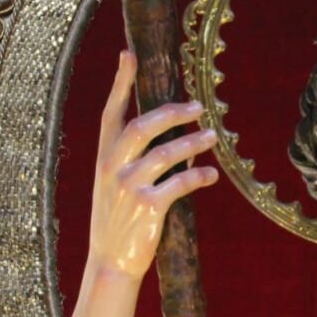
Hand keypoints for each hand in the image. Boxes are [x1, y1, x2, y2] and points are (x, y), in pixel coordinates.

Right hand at [88, 50, 219, 280]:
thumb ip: (137, 160)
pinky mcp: (148, 206)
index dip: (120, 83)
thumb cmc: (120, 219)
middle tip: (198, 107)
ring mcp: (129, 186)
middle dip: (172, 112)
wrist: (111, 261)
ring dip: (194, 142)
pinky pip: (180, 184)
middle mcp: (112, 167)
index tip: (128, 55)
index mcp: (103, 157)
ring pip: (166, 153)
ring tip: (213, 136)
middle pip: (143, 126)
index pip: (111, 113)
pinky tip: (210, 175)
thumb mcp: (117, 185)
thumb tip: (178, 140)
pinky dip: (198, 176)